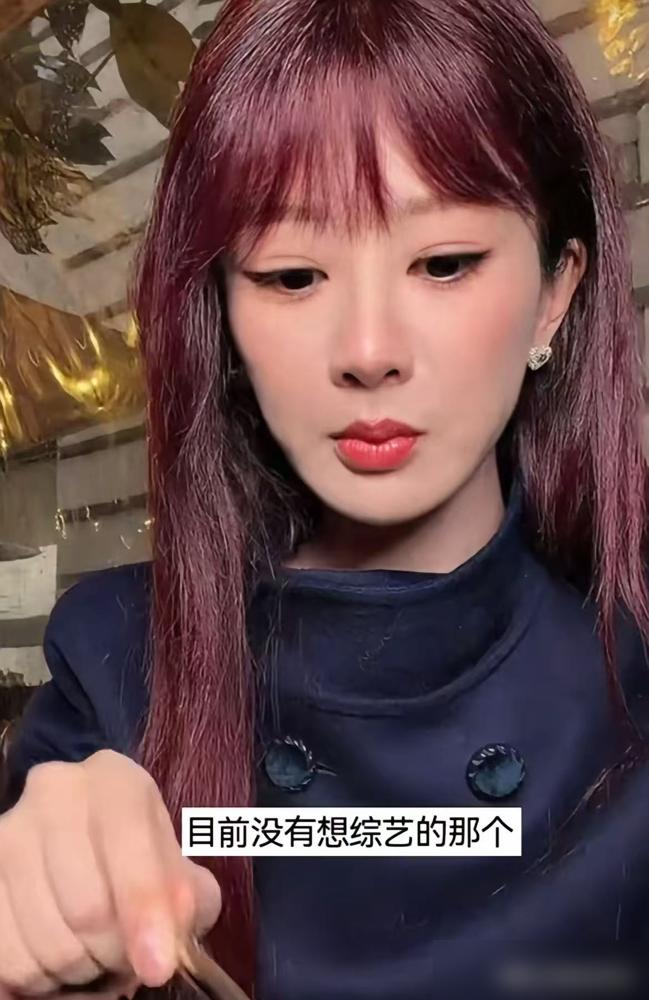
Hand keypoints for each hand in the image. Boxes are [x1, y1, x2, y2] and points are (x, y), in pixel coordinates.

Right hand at [0, 750, 220, 996]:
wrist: (77, 841)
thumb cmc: (136, 858)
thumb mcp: (175, 867)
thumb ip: (186, 899)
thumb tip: (168, 942)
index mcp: (113, 781)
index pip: (128, 843)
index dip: (144, 908)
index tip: (158, 965)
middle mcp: (54, 793)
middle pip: (87, 906)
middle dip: (115, 952)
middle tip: (126, 958)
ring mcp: (9, 832)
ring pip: (46, 940)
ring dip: (78, 968)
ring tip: (93, 953)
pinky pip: (8, 955)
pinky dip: (38, 978)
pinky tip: (57, 958)